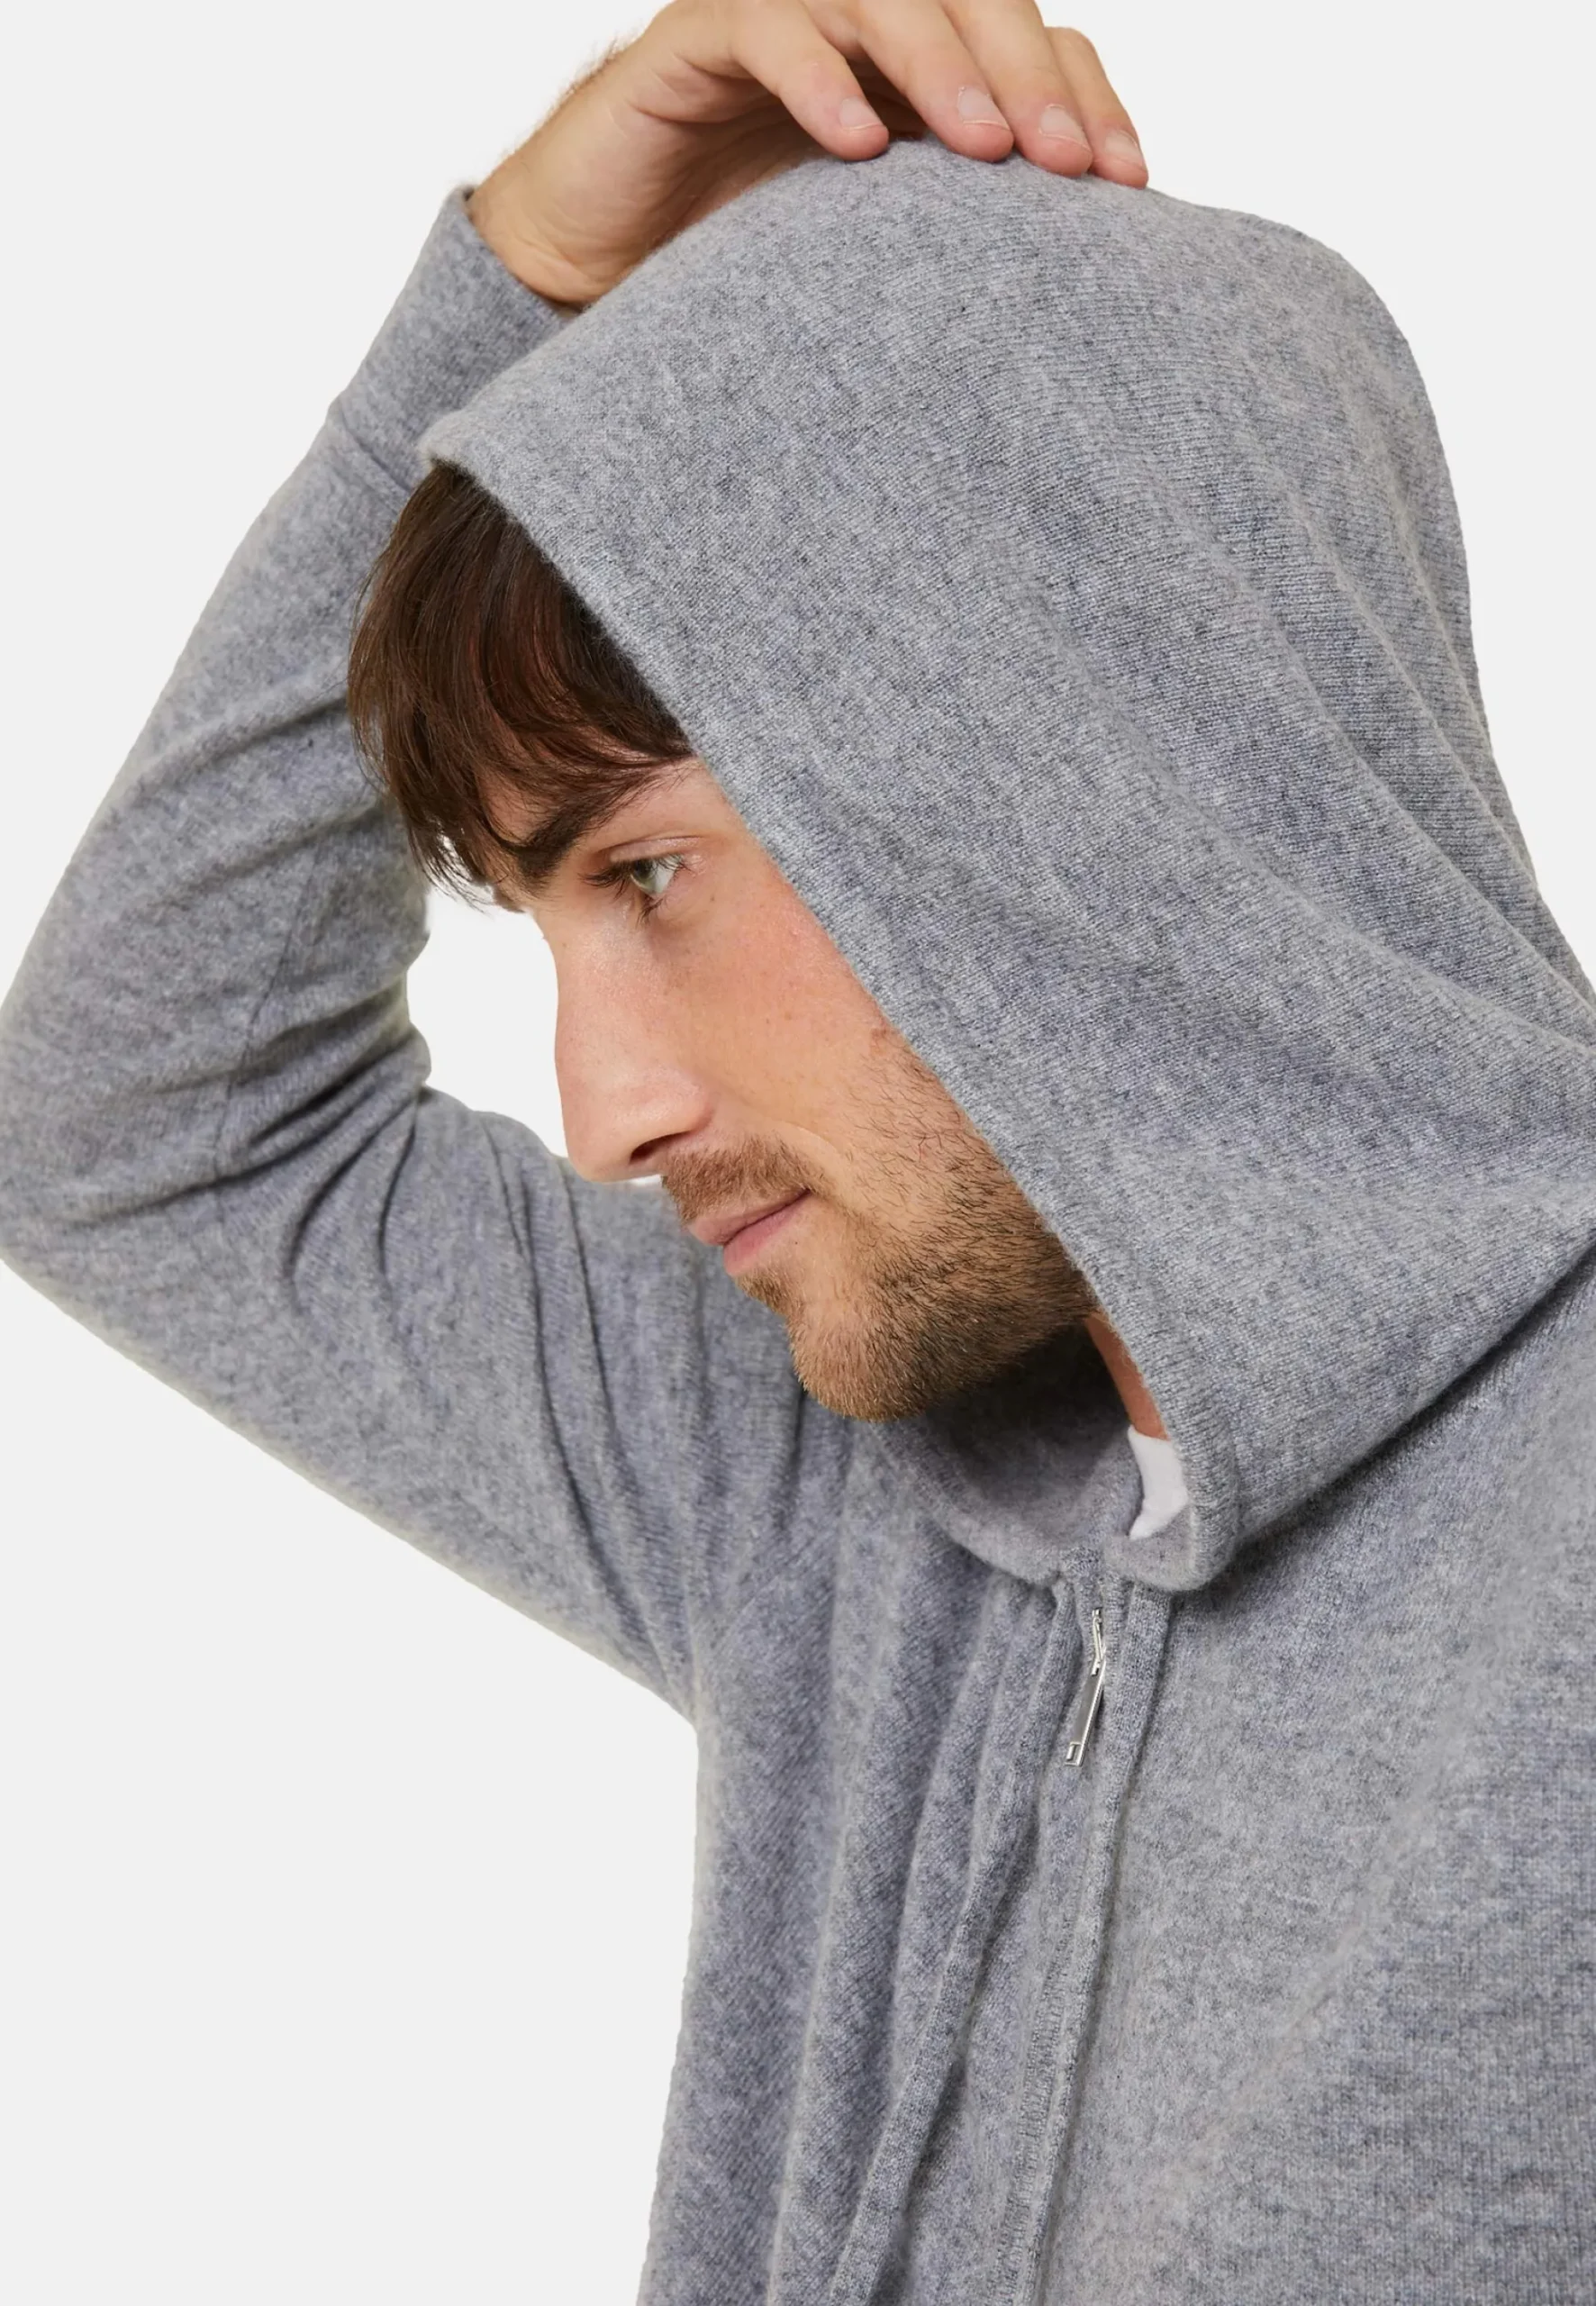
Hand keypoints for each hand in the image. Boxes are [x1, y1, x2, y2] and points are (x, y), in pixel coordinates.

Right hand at [467, 2, 1145, 307]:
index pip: (1030, 42)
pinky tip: (856, 146)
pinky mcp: (694, 38)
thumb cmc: (732, 265)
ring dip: (941, 66)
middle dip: (1030, 79)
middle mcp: (854, 21)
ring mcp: (776, 13)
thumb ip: (953, 241)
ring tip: (984, 147)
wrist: (587, 265)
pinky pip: (766, 28)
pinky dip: (816, 80)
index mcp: (913, 66)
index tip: (1125, 183)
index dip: (1083, 98)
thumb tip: (1073, 293)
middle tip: (1066, 167)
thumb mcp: (870, 258)